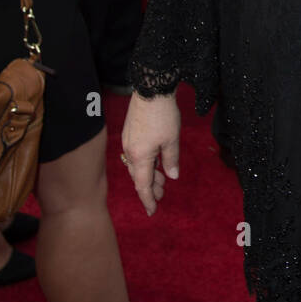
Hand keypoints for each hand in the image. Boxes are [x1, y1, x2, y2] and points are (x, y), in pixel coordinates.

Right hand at [121, 91, 181, 215]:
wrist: (152, 89)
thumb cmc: (163, 115)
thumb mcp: (172, 140)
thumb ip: (171, 160)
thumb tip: (171, 176)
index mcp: (140, 156)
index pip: (142, 185)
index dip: (148, 200)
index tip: (152, 211)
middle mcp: (130, 151)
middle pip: (139, 176)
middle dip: (150, 188)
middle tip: (162, 195)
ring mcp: (128, 141)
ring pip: (137, 166)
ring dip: (149, 174)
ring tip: (162, 179)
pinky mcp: (130, 133)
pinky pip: (136, 155)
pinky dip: (146, 163)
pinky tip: (155, 161)